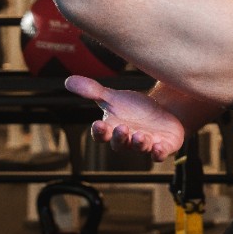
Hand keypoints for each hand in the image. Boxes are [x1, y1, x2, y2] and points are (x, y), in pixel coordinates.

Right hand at [65, 75, 185, 160]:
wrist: (162, 112)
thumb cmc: (134, 108)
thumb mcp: (113, 98)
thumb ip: (93, 91)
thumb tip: (68, 80)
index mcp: (112, 130)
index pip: (101, 135)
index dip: (99, 131)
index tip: (98, 124)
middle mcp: (128, 140)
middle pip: (120, 144)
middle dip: (120, 137)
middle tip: (122, 128)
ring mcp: (146, 144)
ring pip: (141, 148)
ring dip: (139, 144)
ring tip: (140, 136)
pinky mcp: (164, 146)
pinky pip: (161, 153)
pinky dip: (159, 152)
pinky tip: (159, 147)